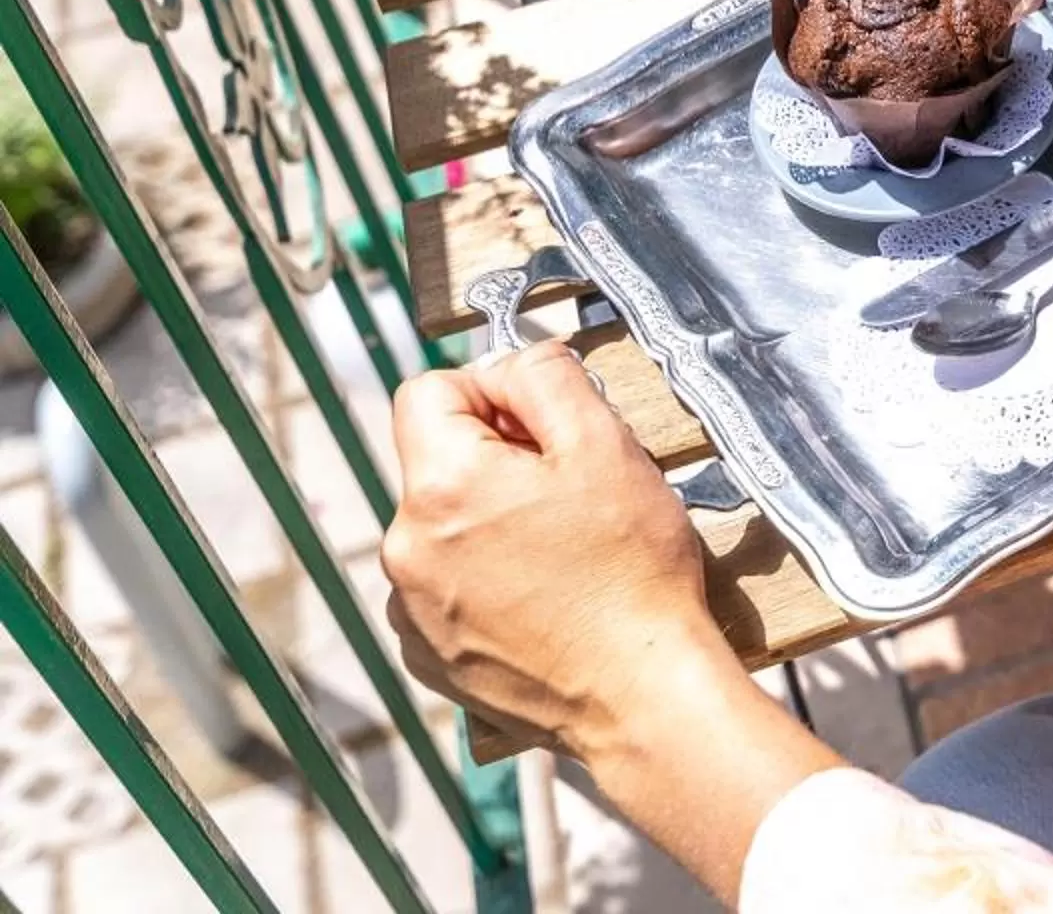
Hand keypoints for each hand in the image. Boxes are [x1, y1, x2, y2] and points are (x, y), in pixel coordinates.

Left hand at [382, 342, 728, 760]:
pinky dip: (488, 580)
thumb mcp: (605, 445)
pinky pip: (445, 587)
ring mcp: (410, 610)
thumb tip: (507, 363)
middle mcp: (402, 548)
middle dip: (500, 460)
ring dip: (493, 521)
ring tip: (566, 553)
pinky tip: (546, 599)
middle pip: (438, 460)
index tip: (546, 428)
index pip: (428, 390)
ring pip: (444, 525)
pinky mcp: (428, 657)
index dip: (493, 392)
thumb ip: (545, 378)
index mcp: (439, 485)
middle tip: (574, 493)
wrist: (641, 696)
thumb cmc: (631, 571)